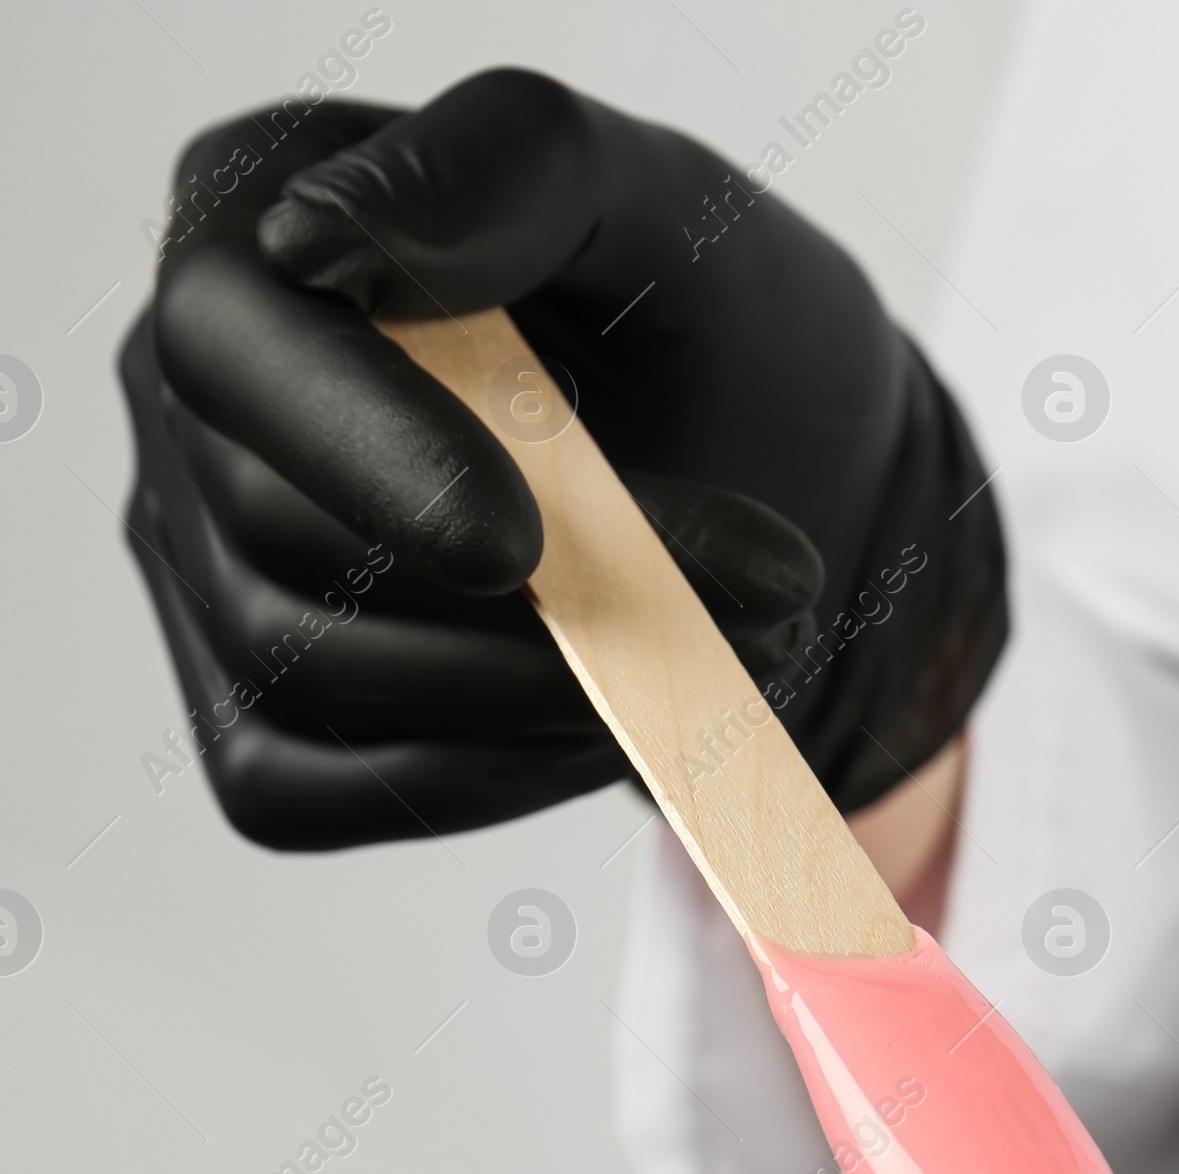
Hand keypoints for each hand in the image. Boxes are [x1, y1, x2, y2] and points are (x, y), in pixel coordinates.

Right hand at [122, 69, 1006, 850]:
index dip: (367, 455)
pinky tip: (602, 723)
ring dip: (528, 697)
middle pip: (278, 539)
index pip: (233, 347)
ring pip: (308, 679)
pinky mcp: (258, 720)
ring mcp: (210, 573)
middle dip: (521, 603)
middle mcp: (196, 410)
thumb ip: (512, 172)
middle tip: (759, 599)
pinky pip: (315, 792)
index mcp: (248, 231)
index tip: (525, 542)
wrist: (780, 500)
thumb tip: (321, 236)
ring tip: (722, 658)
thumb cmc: (712, 337)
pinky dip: (479, 777)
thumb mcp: (668, 211)